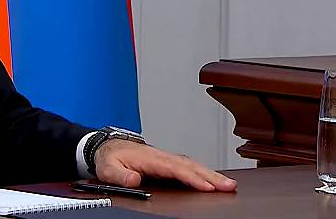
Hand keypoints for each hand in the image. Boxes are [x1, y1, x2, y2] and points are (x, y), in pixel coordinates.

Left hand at [93, 139, 236, 191]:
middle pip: (189, 165)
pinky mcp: (166, 163)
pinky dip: (202, 172)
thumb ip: (120, 175)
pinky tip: (213, 180)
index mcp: (148, 158)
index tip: (206, 186)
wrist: (106, 148)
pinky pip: (188, 167)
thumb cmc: (109, 158)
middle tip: (229, 186)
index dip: (191, 177)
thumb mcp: (108, 168)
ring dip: (210, 174)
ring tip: (228, 185)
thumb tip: (133, 179)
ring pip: (191, 165)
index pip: (174, 168)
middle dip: (210, 175)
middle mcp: (160, 156)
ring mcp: (165, 159)